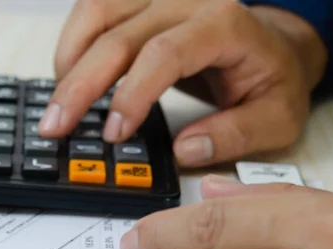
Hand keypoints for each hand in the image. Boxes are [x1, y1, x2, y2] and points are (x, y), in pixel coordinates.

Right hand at [38, 0, 326, 166]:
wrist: (274, 47)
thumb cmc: (273, 79)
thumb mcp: (277, 117)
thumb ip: (237, 134)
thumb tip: (186, 150)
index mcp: (225, 24)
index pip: (164, 54)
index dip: (131, 94)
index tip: (113, 134)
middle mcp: (187, 1)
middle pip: (118, 34)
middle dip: (79, 83)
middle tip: (56, 126)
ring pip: (96, 11)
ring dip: (69, 58)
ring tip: (58, 104)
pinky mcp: (143, 2)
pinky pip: (95, 10)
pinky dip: (74, 43)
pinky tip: (69, 75)